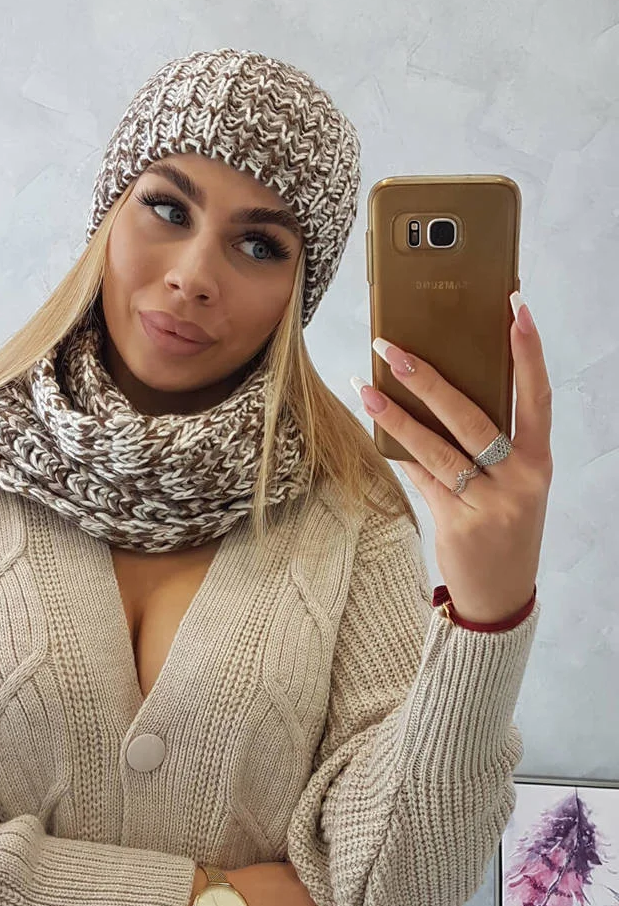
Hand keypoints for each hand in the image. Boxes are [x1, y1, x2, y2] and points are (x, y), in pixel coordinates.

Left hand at [356, 295, 551, 622]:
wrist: (501, 596)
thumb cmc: (504, 530)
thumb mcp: (511, 486)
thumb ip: (486, 446)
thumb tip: (436, 392)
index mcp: (539, 461)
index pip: (537, 397)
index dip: (528, 352)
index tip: (516, 308)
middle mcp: (519, 479)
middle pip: (472, 417)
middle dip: (430, 379)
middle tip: (395, 348)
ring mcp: (490, 503)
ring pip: (437, 447)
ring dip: (398, 414)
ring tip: (366, 384)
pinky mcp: (458, 523)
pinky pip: (422, 478)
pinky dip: (400, 452)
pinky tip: (376, 428)